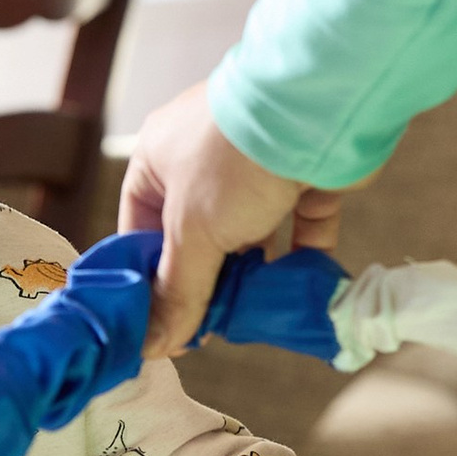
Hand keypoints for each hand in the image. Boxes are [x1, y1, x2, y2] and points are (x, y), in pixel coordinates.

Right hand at [119, 80, 342, 355]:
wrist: (317, 110)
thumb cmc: (234, 161)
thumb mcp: (192, 232)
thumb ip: (176, 292)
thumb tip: (153, 345)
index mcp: (158, 160)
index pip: (139, 229)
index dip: (150, 280)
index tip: (163, 327)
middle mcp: (204, 161)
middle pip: (197, 238)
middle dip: (207, 283)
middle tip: (214, 329)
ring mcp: (257, 167)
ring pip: (250, 235)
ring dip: (254, 275)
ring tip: (256, 315)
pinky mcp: (305, 175)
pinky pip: (300, 225)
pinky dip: (301, 255)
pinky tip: (301, 288)